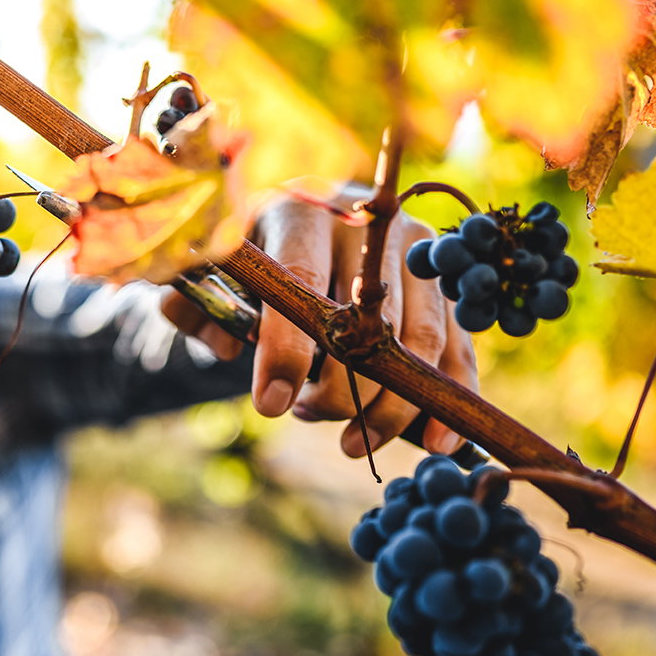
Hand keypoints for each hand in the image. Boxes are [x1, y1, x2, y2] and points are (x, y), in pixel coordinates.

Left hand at [161, 193, 476, 458]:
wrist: (309, 217)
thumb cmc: (256, 256)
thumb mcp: (214, 272)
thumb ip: (197, 308)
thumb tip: (225, 348)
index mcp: (301, 213)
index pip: (302, 283)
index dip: (287, 349)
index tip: (272, 406)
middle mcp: (367, 226)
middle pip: (367, 321)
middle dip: (341, 389)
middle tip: (308, 416)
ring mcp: (415, 248)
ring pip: (419, 339)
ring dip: (392, 406)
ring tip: (354, 443)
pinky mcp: (442, 279)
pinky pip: (458, 344)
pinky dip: (451, 395)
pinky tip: (437, 442)